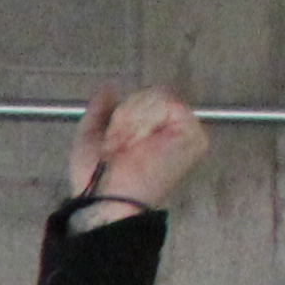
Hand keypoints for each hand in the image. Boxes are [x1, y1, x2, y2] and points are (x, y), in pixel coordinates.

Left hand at [70, 85, 206, 215]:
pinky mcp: (195, 134)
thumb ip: (99, 110)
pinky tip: (141, 141)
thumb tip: (109, 87)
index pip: (145, 98)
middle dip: (127, 116)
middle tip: (120, 146)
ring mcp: (188, 131)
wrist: (106, 198)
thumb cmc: (95, 178)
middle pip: (152, 92)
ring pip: (158, 95)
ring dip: (134, 121)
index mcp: (156, 132)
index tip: (111, 142)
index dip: (124, 113)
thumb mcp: (90, 135)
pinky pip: (168, 104)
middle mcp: (175, 130)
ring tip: (129, 146)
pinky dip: (146, 121)